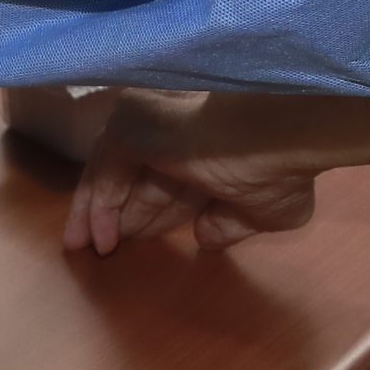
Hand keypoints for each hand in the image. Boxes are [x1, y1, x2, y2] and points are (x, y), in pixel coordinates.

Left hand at [67, 88, 326, 254]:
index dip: (159, 213)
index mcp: (210, 143)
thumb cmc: (279, 172)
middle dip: (126, 213)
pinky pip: (105, 172)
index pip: (175, 180)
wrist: (273, 138)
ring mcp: (152, 120)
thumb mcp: (261, 212)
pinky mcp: (131, 124)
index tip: (144, 240)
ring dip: (100, 212)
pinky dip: (99, 207)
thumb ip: (230, 224)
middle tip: (113, 248)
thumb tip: (206, 237)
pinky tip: (100, 240)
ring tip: (90, 249)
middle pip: (142, 176)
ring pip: (116, 170)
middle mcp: (177, 125)